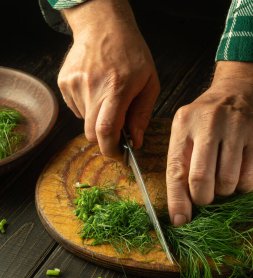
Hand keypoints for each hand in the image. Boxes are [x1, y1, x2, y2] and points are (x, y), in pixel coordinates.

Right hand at [58, 0, 159, 156]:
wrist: (103, 26)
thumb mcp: (149, 83)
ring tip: (106, 97)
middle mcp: (92, 87)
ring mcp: (74, 84)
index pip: (106, 130)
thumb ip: (142, 115)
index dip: (110, 149)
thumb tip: (135, 142)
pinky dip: (87, 107)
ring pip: (84, 121)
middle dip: (103, 139)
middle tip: (116, 132)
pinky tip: (95, 90)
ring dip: (96, 118)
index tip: (118, 155)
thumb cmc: (131, 54)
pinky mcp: (64, 82)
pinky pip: (76, 108)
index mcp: (117, 88)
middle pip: (90, 133)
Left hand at [167, 61, 252, 225]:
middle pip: (201, 179)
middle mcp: (209, 124)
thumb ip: (180, 165)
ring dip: (223, 191)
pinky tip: (237, 172)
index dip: (177, 201)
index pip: (176, 170)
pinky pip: (249, 179)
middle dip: (202, 198)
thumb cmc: (205, 119)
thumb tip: (180, 211)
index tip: (180, 221)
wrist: (236, 91)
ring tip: (221, 178)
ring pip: (227, 183)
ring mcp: (236, 129)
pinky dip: (241, 185)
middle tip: (204, 196)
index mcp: (184, 125)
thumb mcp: (184, 133)